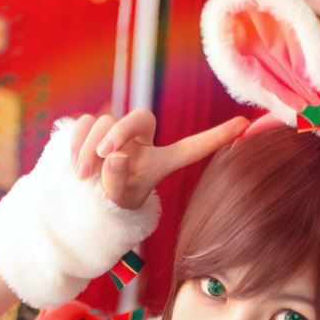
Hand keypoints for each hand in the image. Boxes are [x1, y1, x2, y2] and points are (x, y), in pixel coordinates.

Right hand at [70, 109, 250, 210]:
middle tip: (105, 155)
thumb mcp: (118, 198)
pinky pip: (85, 121)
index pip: (192, 146)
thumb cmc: (113, 202)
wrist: (86, 199)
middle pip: (138, 117)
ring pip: (104, 121)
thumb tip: (117, 157)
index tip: (245, 125)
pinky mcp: (94, 126)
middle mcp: (143, 140)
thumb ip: (119, 181)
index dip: (218, 137)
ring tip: (83, 174)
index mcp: (161, 160)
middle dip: (118, 133)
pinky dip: (77, 142)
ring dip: (90, 147)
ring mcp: (118, 131)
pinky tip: (74, 164)